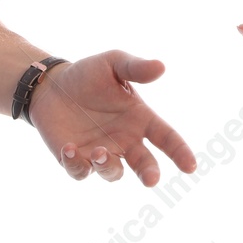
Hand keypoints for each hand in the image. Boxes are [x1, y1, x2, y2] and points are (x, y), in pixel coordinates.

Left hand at [26, 51, 197, 186]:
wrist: (52, 85)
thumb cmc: (88, 74)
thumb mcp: (113, 64)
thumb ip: (136, 68)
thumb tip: (161, 67)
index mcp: (140, 118)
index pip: (166, 138)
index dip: (180, 152)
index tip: (190, 166)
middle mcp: (124, 140)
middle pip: (144, 164)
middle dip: (149, 173)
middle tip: (151, 178)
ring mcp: (101, 152)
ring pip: (113, 172)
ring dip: (109, 166)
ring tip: (101, 152)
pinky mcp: (76, 159)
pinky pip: (80, 171)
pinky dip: (77, 164)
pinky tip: (69, 148)